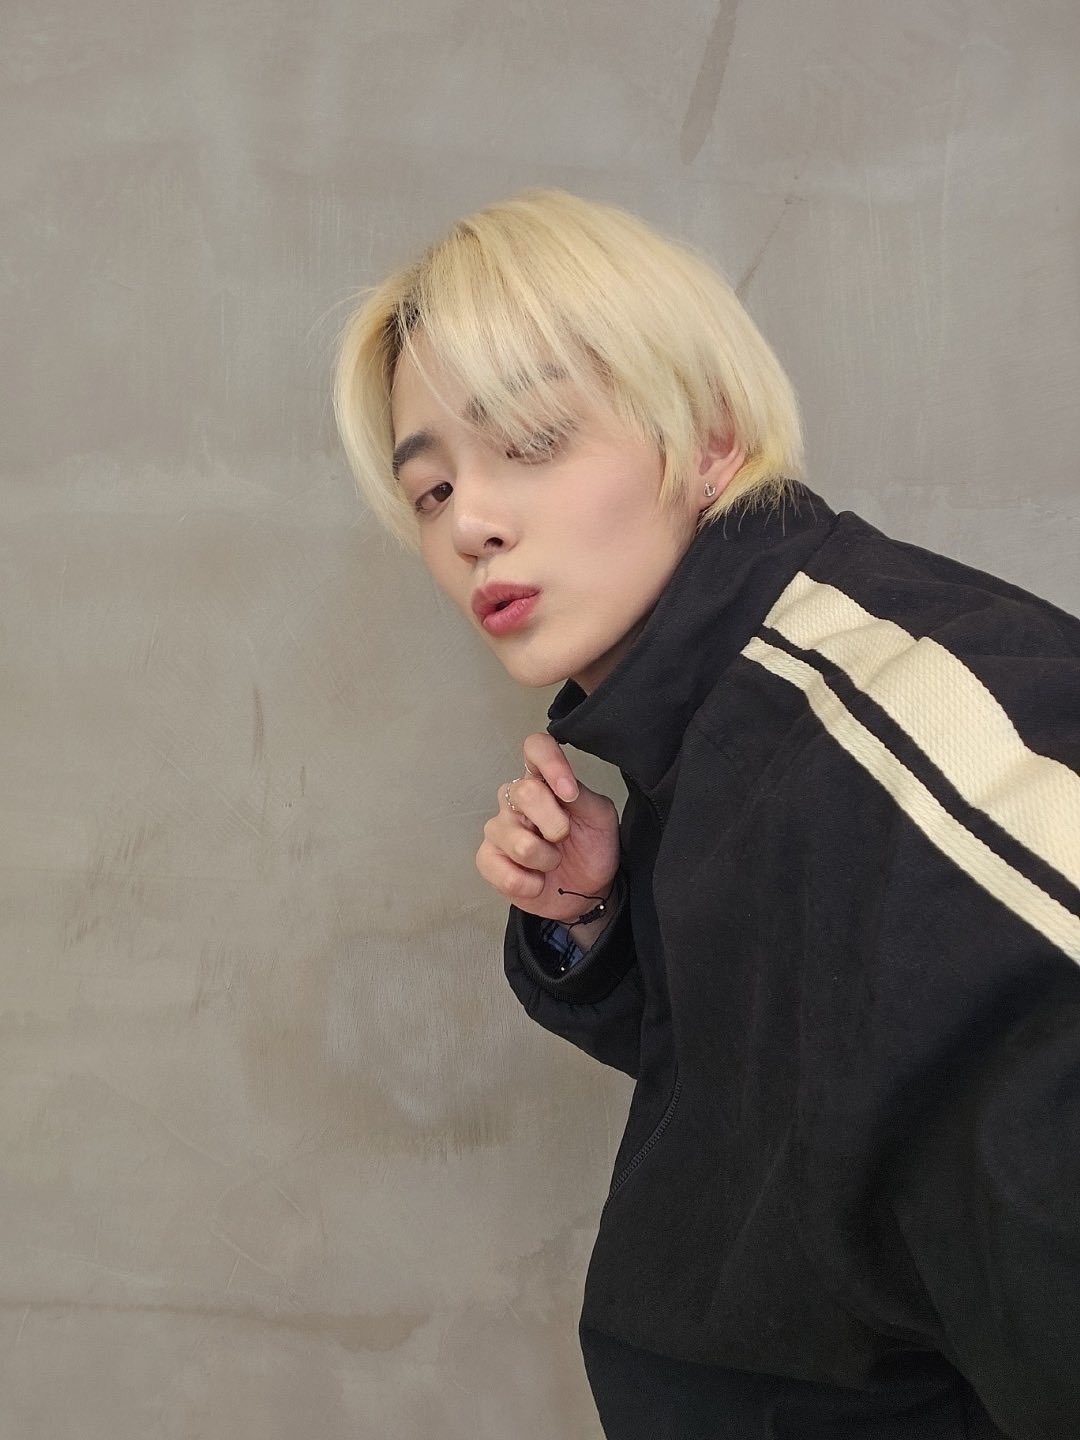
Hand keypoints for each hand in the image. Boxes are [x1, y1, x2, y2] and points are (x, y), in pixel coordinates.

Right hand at [477, 733, 619, 924]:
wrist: (587, 892)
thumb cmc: (591, 848)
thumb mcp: (599, 818)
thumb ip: (583, 796)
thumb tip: (564, 787)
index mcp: (544, 780)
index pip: (536, 748)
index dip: (550, 763)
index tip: (569, 792)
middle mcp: (516, 799)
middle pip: (524, 793)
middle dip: (555, 824)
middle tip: (565, 837)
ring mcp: (499, 828)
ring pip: (518, 841)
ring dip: (546, 859)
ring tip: (552, 861)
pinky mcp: (488, 859)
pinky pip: (505, 873)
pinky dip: (530, 884)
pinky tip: (537, 881)